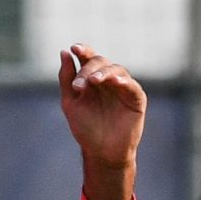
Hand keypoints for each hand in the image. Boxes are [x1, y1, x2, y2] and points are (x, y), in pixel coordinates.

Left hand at [58, 44, 143, 199]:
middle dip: (88, 69)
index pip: (88, 59)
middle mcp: (108, 80)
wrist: (101, 151)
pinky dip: (123, 82)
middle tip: (78, 85)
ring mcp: (123, 88)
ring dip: (104, 73)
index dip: (83, 51)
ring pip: (117, 70)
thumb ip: (66, 78)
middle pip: (101, 62)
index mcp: (92, 79)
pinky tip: (114, 82)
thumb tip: (64, 52)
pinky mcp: (136, 99)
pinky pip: (132, 86)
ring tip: (93, 81)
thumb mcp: (70, 102)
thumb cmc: (86, 127)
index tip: (75, 48)